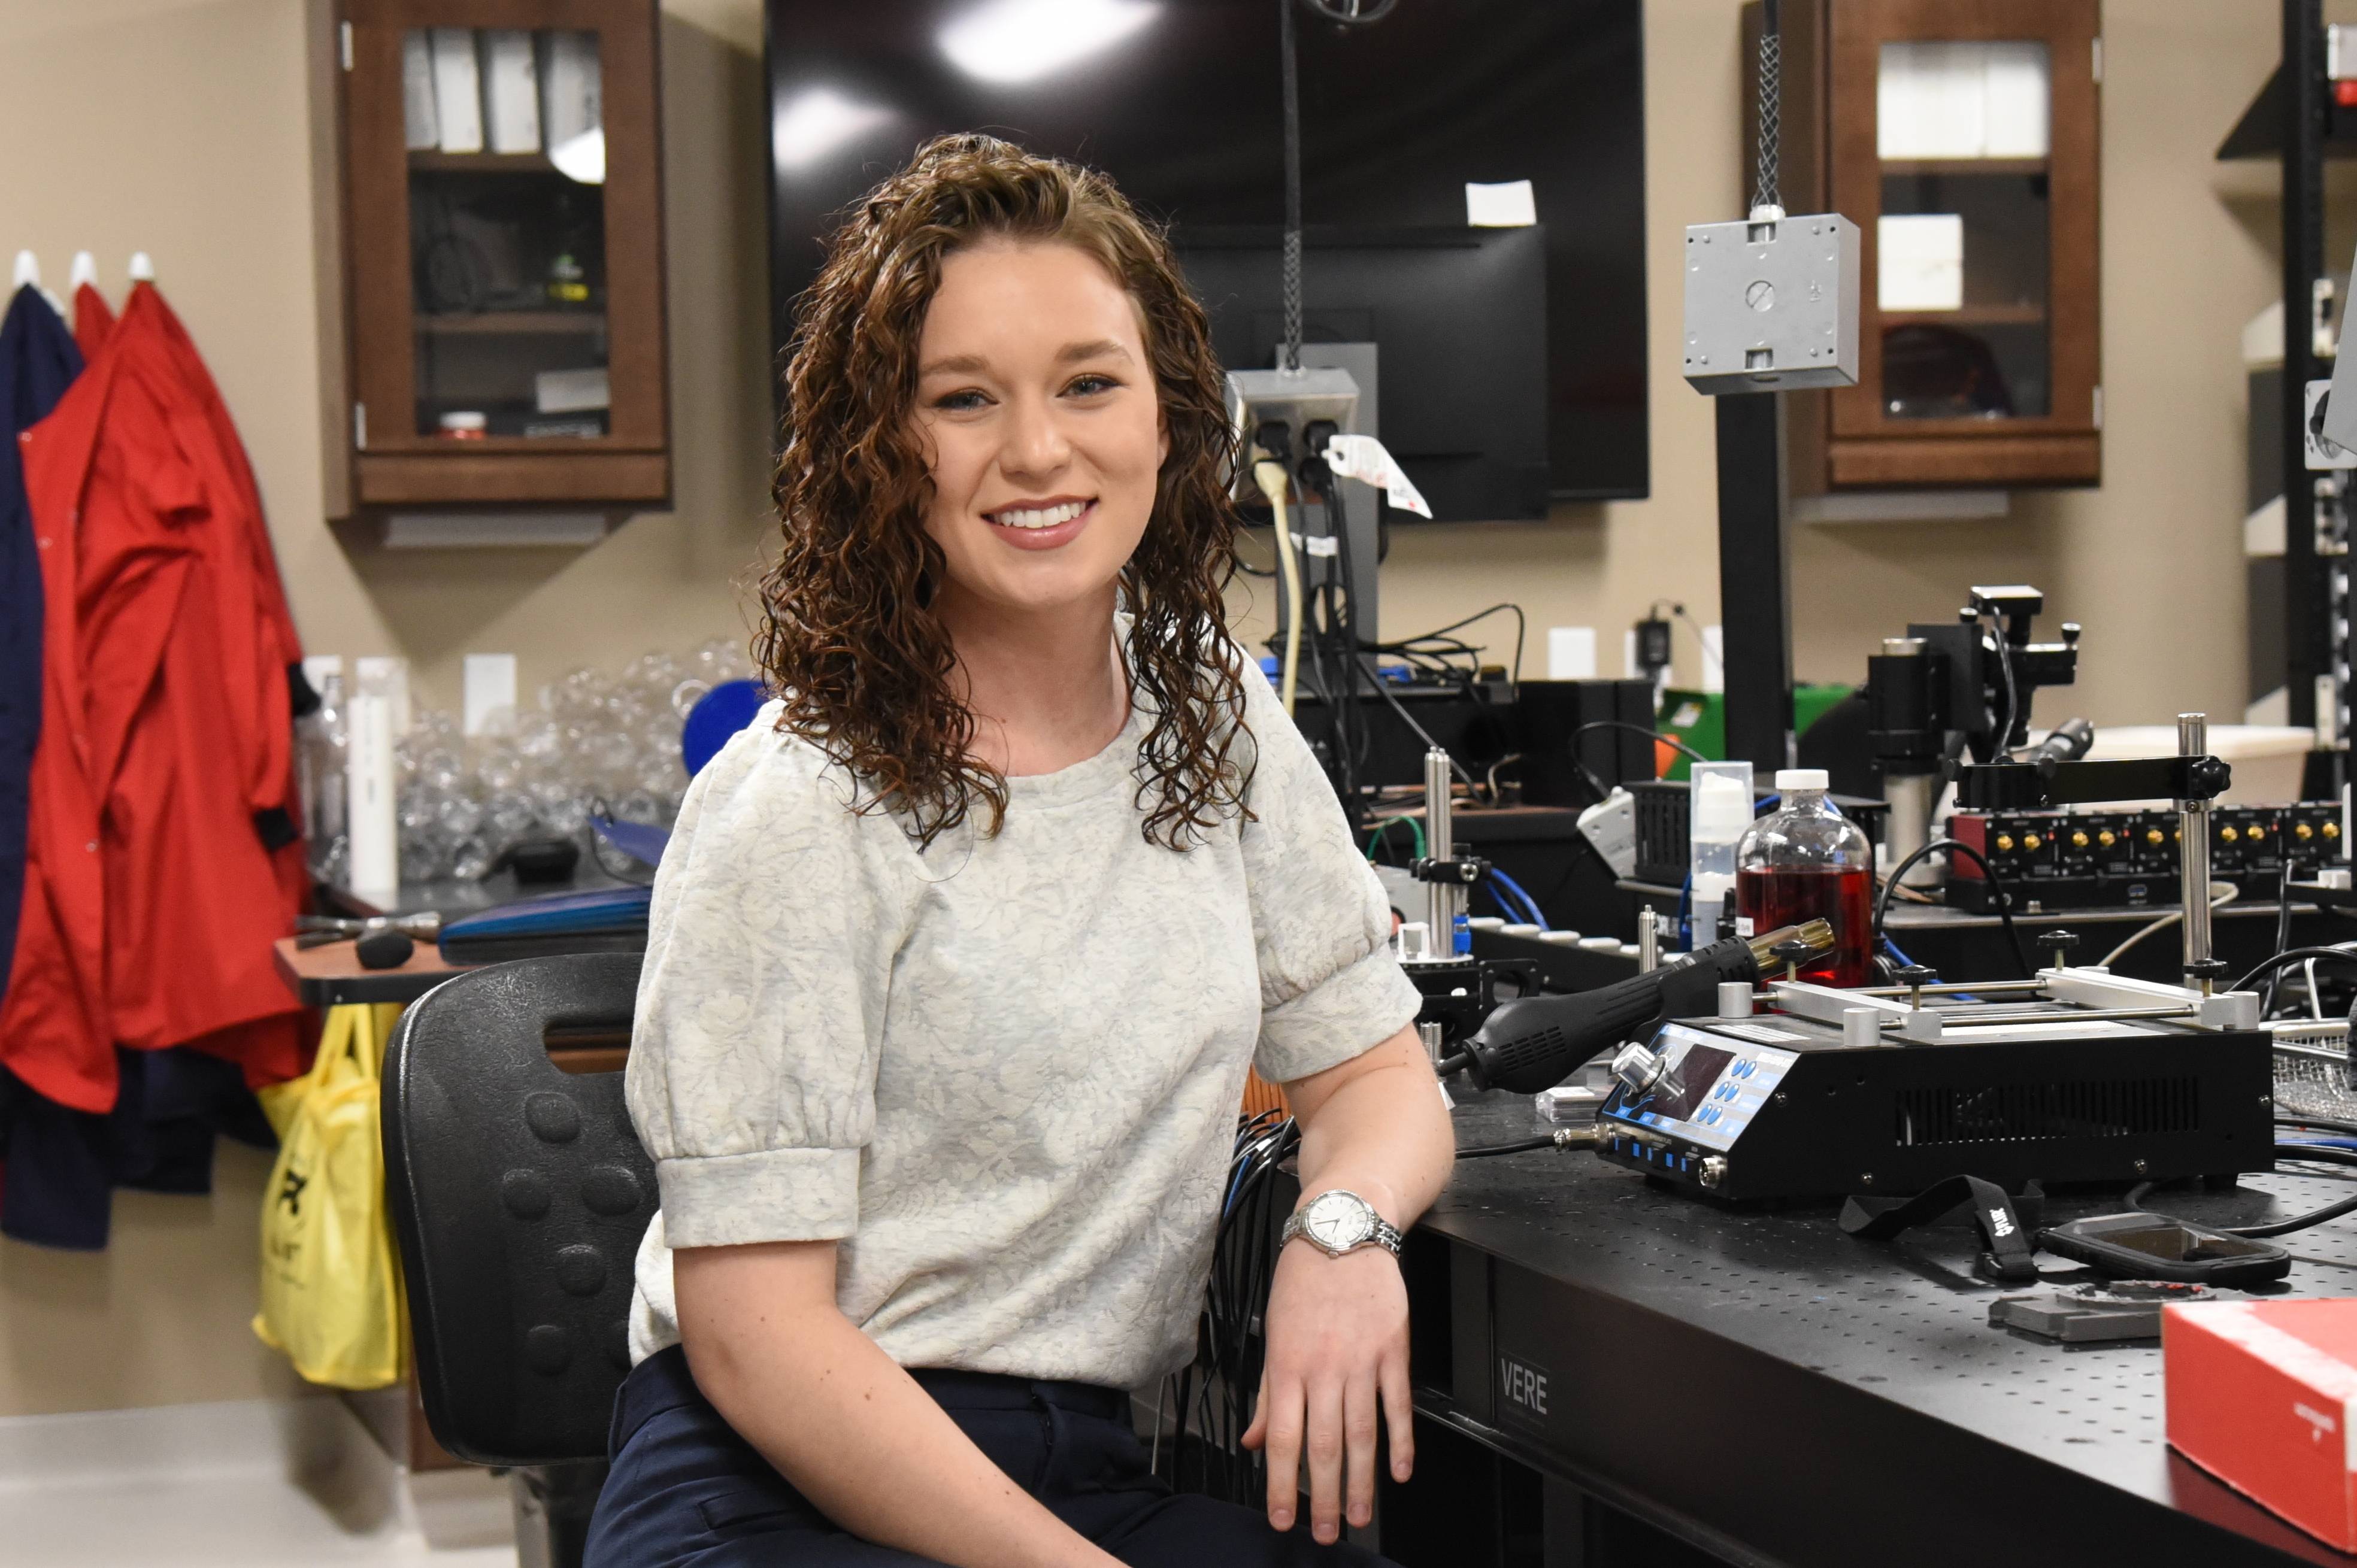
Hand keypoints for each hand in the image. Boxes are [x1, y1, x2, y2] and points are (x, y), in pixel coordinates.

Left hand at [1239, 1232, 1413, 1542]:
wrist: (1343, 1232)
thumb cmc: (1303, 1280)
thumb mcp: (1273, 1332)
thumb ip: (1267, 1392)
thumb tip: (1256, 1440)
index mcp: (1287, 1365)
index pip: (1283, 1438)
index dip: (1282, 1484)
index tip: (1283, 1517)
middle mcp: (1324, 1367)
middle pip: (1323, 1445)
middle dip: (1325, 1497)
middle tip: (1328, 1533)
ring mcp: (1362, 1360)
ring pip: (1362, 1432)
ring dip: (1362, 1481)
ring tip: (1362, 1516)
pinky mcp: (1393, 1349)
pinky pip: (1398, 1404)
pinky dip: (1401, 1440)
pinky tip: (1400, 1471)